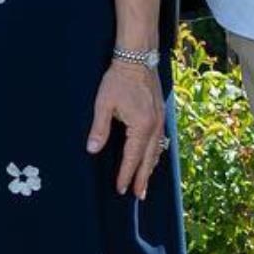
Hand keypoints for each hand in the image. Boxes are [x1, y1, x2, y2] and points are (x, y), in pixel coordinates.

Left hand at [86, 58, 164, 197]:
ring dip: (150, 167)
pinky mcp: (160, 114)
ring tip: (145, 182)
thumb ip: (99, 129)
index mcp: (141, 126)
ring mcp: (160, 120)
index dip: (126, 174)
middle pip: (149, 159)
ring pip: (157, 151)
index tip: (121, 189)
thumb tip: (92, 150)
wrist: (137, 57)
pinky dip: (155, 153)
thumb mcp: (104, 104)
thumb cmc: (119, 79)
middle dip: (142, 178)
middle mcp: (155, 126)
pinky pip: (160, 140)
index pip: (132, 157)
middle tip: (138, 195)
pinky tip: (152, 157)